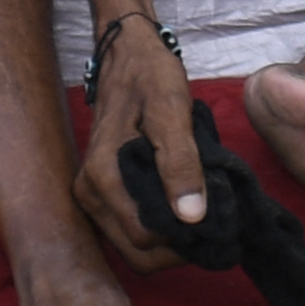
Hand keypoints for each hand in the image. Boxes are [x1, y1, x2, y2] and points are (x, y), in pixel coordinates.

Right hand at [73, 21, 202, 269]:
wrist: (127, 52)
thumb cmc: (151, 77)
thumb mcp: (172, 111)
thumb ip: (180, 163)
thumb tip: (191, 217)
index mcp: (103, 177)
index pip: (145, 241)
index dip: (182, 242)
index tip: (216, 225)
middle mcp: (89, 192)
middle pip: (136, 253)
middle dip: (174, 249)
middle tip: (211, 226)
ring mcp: (91, 194)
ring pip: (132, 245)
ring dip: (166, 241)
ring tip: (199, 216)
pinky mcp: (100, 190)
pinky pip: (128, 227)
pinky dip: (156, 227)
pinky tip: (180, 207)